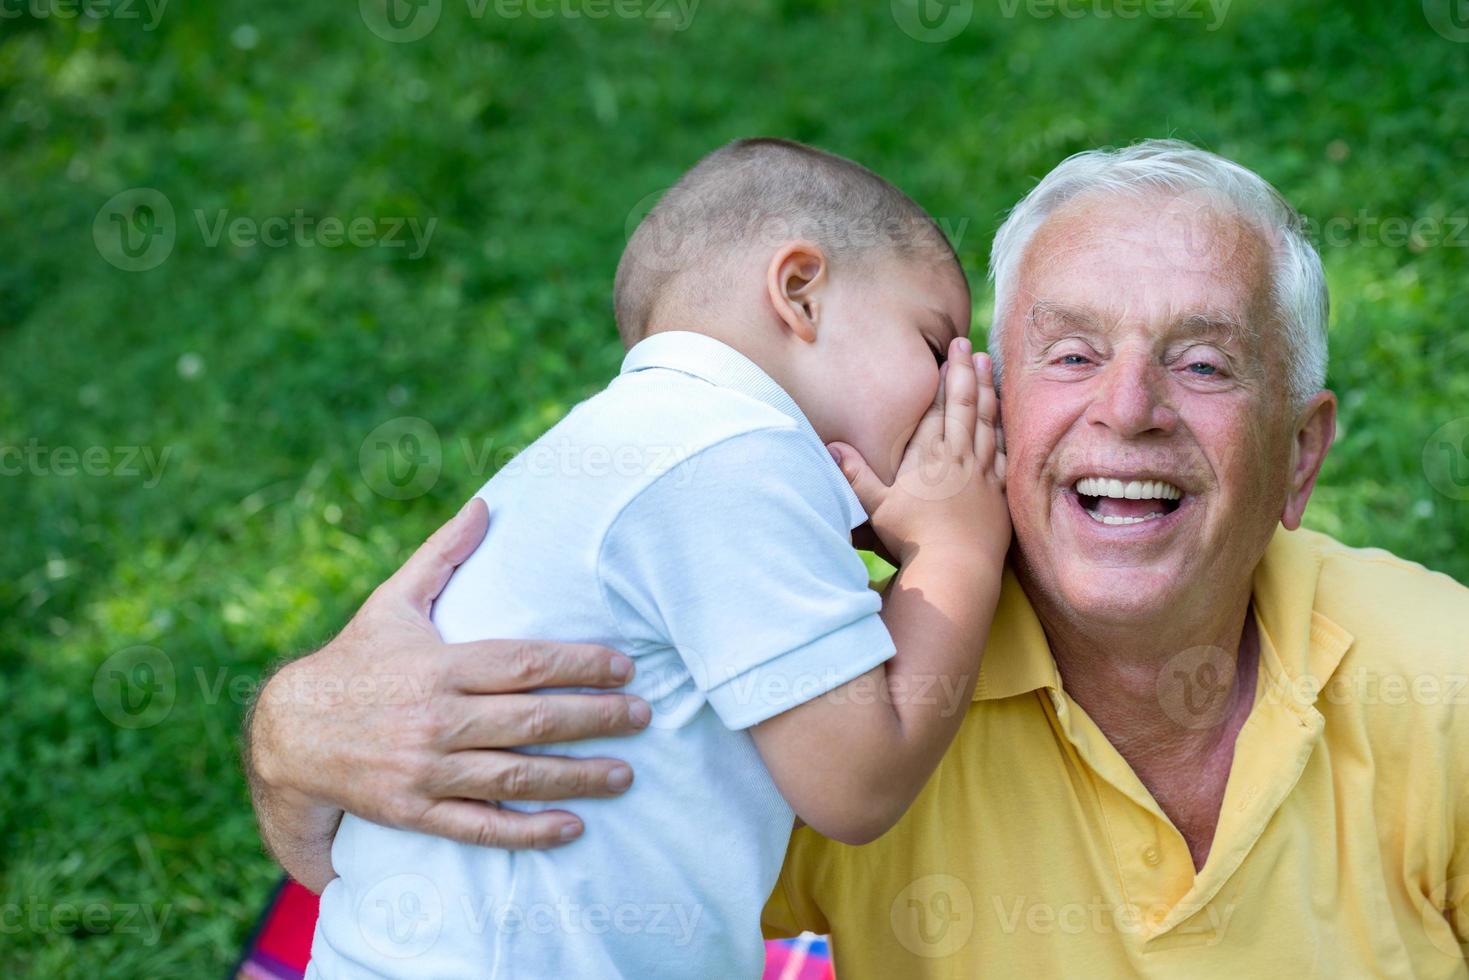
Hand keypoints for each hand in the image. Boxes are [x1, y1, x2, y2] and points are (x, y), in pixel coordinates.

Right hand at [246, 498, 651, 879]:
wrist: (289, 733)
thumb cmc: (356, 660)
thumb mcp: (393, 602)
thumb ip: (443, 555)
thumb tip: (485, 503)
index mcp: (438, 664)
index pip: (523, 663)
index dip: (579, 664)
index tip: (624, 666)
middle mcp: (436, 718)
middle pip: (531, 719)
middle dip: (596, 718)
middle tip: (643, 716)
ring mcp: (425, 769)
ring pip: (515, 776)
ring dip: (577, 776)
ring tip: (626, 774)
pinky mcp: (414, 811)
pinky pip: (480, 827)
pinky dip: (527, 831)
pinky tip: (572, 827)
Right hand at [827, 337, 1008, 566]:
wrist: (955, 567)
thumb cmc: (911, 538)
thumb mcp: (875, 506)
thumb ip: (854, 474)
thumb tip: (831, 446)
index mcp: (929, 455)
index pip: (938, 406)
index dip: (944, 377)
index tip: (950, 352)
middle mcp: (958, 456)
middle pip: (965, 405)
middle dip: (966, 372)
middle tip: (968, 346)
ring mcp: (982, 473)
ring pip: (987, 422)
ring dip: (988, 391)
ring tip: (988, 366)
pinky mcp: (998, 492)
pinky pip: (1003, 451)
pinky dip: (1003, 430)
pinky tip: (1004, 420)